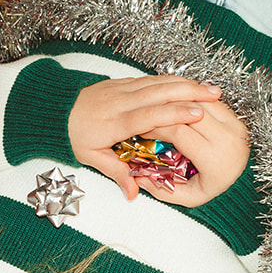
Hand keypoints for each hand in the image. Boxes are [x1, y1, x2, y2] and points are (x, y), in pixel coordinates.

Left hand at [67, 76, 220, 198]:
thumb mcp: (90, 158)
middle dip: (189, 93)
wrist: (56, 109)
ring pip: (159, 82)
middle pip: (160, 93)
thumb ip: (115, 172)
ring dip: (186, 84)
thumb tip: (133, 194)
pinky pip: (151, 79)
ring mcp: (123, 88)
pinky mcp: (123, 82)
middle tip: (215, 96)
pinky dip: (172, 80)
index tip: (198, 114)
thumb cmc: (73, 135)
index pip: (149, 115)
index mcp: (115, 122)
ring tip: (210, 89)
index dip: (174, 113)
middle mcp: (122, 101)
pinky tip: (189, 83)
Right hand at [132, 96, 249, 206]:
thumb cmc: (217, 188)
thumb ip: (163, 191)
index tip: (144, 129)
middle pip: (190, 112)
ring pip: (201, 101)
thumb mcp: (190, 197)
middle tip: (150, 115)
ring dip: (180, 101)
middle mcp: (227, 138)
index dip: (158, 127)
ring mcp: (234, 125)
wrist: (247, 181)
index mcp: (214, 158)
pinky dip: (195, 100)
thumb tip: (139, 179)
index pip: (180, 132)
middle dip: (166, 111)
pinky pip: (212, 101)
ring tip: (164, 107)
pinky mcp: (237, 118)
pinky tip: (181, 104)